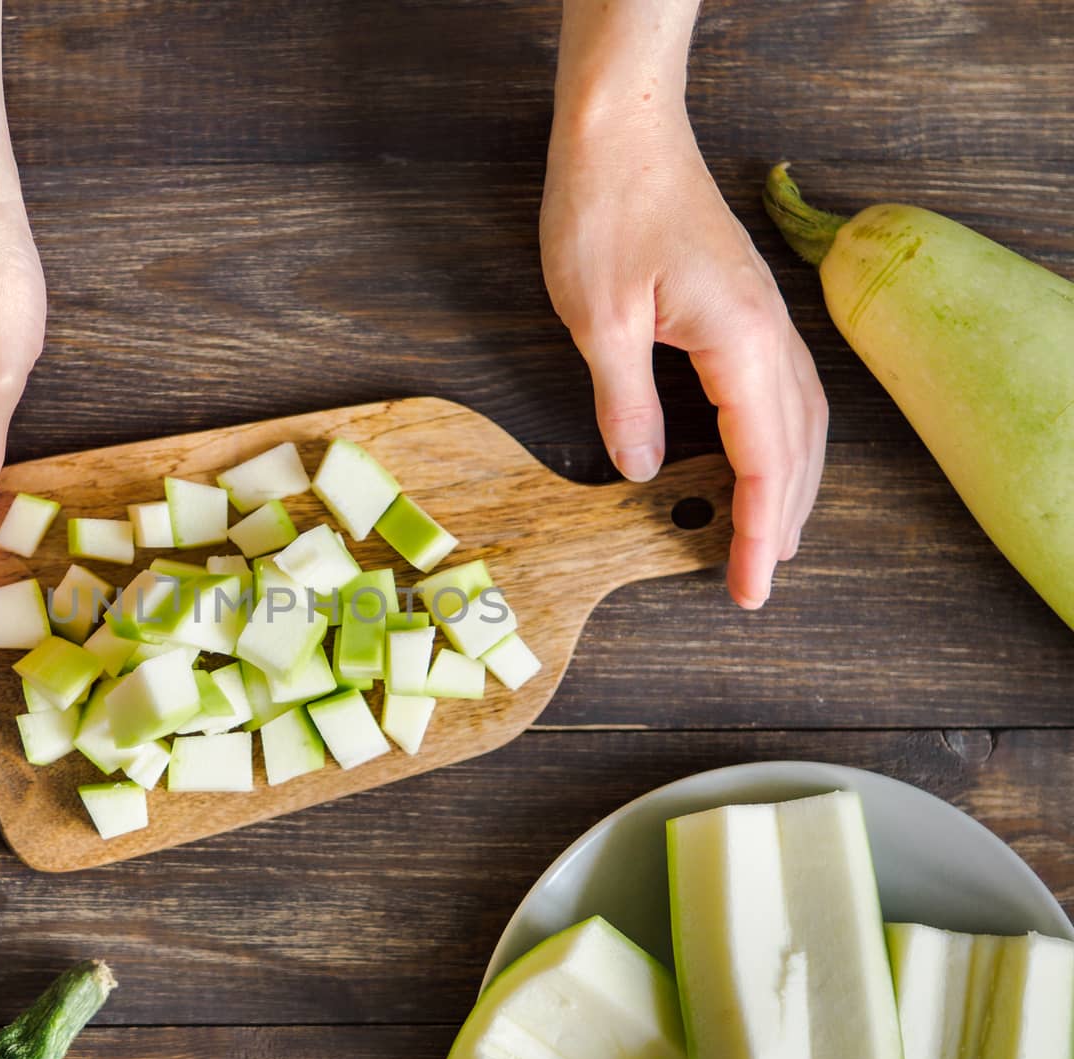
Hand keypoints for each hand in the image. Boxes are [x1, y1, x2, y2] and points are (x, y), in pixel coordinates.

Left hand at [540, 106, 826, 608]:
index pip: (763, 460)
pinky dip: (779, 435)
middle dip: (785, 518)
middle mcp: (770, 332)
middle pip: (798, 445)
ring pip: (800, 416)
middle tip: (761, 578)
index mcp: (741, 342)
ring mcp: (764, 315)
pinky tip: (760, 453)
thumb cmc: (606, 211)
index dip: (758, 531)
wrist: (623, 131)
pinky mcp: (745, 304)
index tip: (749, 587)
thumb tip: (641, 470)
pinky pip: (780, 386)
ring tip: (774, 534)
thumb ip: (625, 402)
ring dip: (792, 480)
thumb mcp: (598, 319)